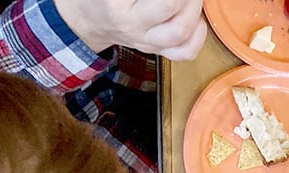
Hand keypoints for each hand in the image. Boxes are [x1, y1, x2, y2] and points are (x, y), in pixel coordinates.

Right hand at [54, 0, 206, 58]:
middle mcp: (132, 25)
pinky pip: (184, 53)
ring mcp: (146, 41)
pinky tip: (196, 20)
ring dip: (195, 8)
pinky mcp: (156, 50)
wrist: (90, 20)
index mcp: (116, 4)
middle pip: (170, 6)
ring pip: (180, 31)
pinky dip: (198, 37)